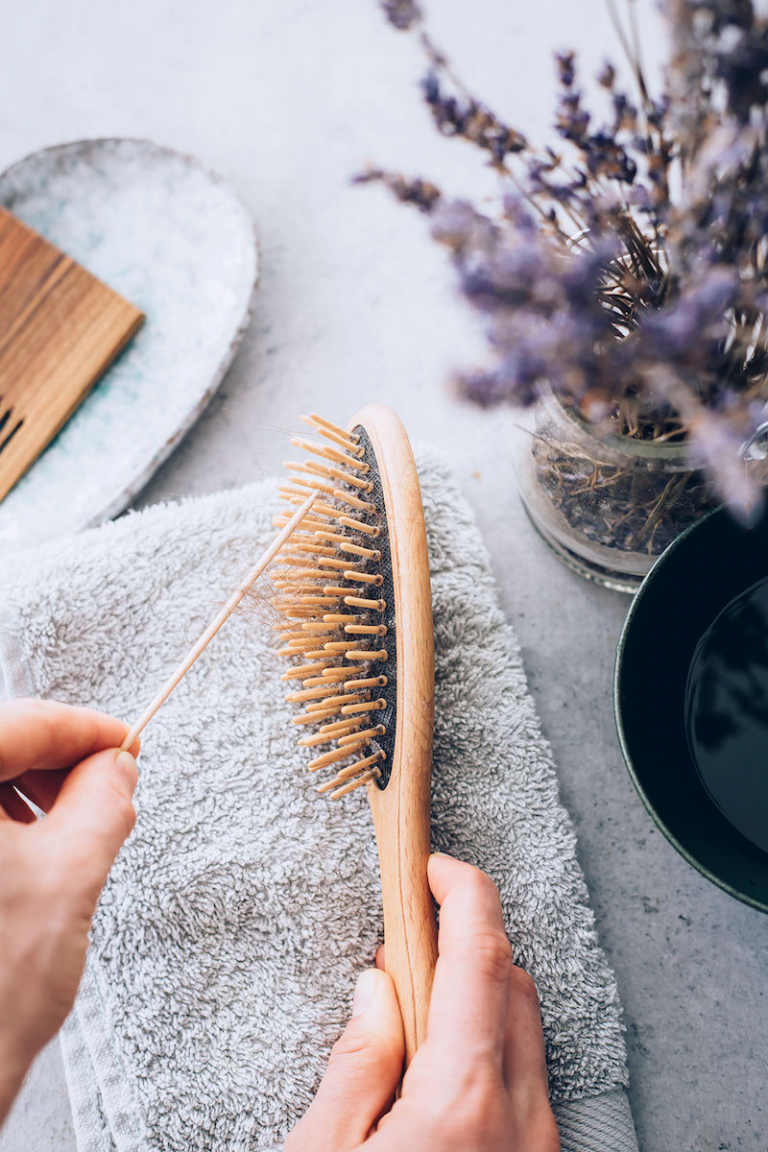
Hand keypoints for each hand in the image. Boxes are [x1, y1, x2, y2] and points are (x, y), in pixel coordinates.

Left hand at [0, 698, 138, 1121]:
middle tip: (105, 784)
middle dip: (54, 761)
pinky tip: (25, 851)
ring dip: (24, 790)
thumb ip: (104, 800)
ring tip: (68, 825)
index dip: (86, 728)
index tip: (125, 740)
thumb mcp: (71, 874)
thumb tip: (116, 765)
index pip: (22, 723)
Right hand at [286, 854, 558, 1151]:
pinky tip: (437, 1077)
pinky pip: (528, 1086)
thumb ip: (356, 1065)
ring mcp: (538, 1148)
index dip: (463, 895)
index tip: (434, 868)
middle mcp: (519, 1120)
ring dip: (477, 1006)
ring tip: (410, 1027)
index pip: (481, 959)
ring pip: (525, 1035)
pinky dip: (490, 1055)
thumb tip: (377, 992)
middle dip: (462, 949)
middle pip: (511, 986)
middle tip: (400, 959)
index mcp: (461, 1101)